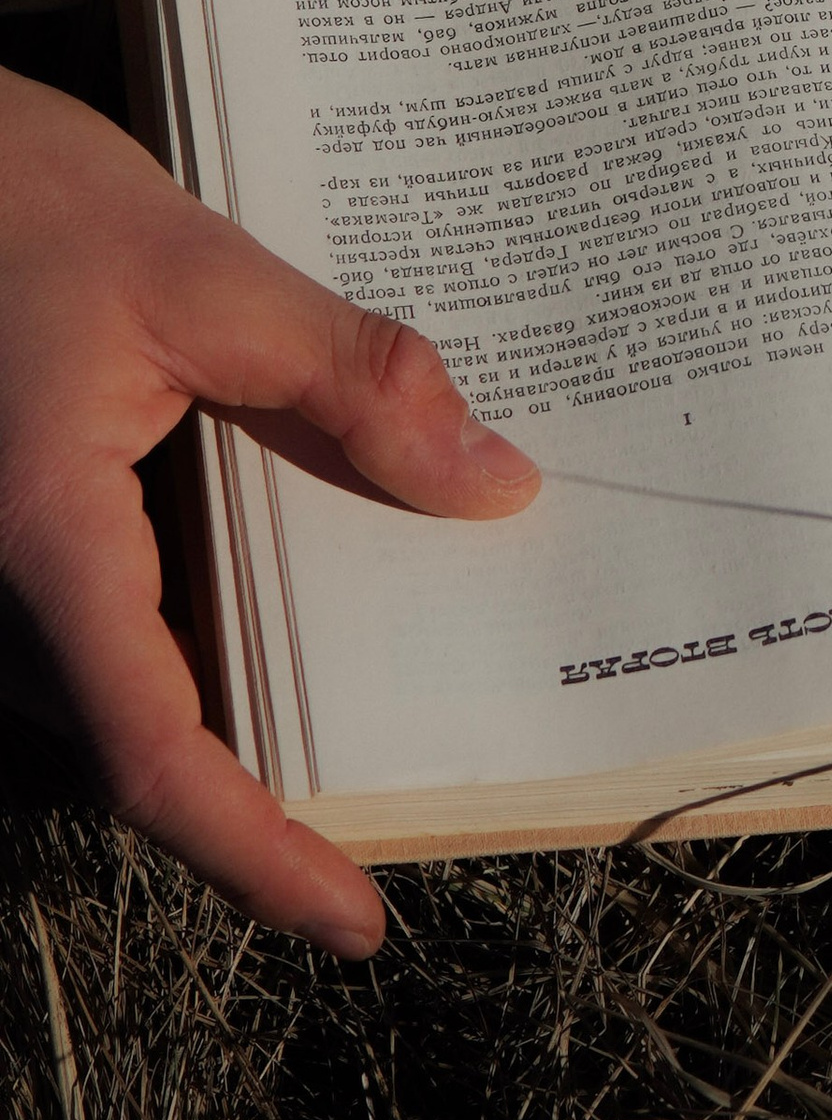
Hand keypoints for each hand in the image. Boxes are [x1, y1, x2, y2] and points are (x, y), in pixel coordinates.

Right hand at [0, 65, 537, 950]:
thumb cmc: (27, 201)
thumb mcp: (209, 275)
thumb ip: (352, 380)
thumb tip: (495, 485)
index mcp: (42, 540)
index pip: (153, 756)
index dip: (256, 853)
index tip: (356, 918)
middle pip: (130, 742)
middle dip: (260, 785)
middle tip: (401, 788)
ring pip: (102, 696)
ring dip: (214, 710)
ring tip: (362, 684)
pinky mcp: (0, 542)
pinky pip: (80, 635)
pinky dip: (173, 642)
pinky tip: (270, 583)